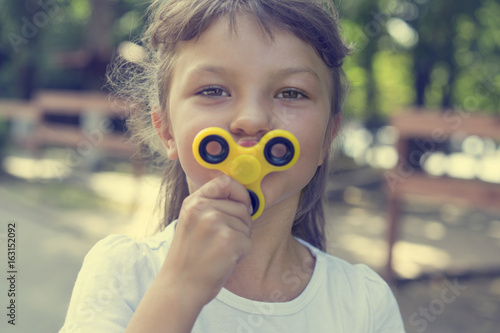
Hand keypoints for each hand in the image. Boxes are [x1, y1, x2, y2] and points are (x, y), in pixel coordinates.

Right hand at [161, 174, 252, 306]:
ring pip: (247, 225)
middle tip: (221, 241)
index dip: (239, 191)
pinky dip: (241, 254)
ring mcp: (215, 223)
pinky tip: (223, 261)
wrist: (179, 287)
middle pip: (242, 206)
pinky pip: (248, 242)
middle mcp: (203, 208)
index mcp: (193, 202)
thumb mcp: (191, 222)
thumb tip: (243, 197)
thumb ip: (210, 205)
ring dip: (240, 240)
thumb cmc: (189, 257)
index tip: (242, 203)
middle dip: (240, 224)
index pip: (224, 181)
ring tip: (219, 251)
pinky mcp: (228, 240)